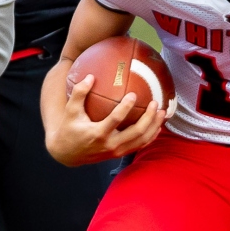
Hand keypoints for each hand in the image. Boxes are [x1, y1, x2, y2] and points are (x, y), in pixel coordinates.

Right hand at [45, 74, 171, 164]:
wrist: (67, 154)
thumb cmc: (69, 128)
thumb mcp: (71, 111)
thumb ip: (79, 93)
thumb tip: (90, 76)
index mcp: (98, 133)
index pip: (116, 120)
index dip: (126, 107)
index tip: (133, 95)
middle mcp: (110, 144)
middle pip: (136, 133)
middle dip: (148, 118)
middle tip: (155, 103)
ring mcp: (116, 151)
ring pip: (141, 141)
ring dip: (154, 127)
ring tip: (162, 113)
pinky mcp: (119, 154)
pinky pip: (139, 146)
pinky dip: (150, 136)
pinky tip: (158, 126)